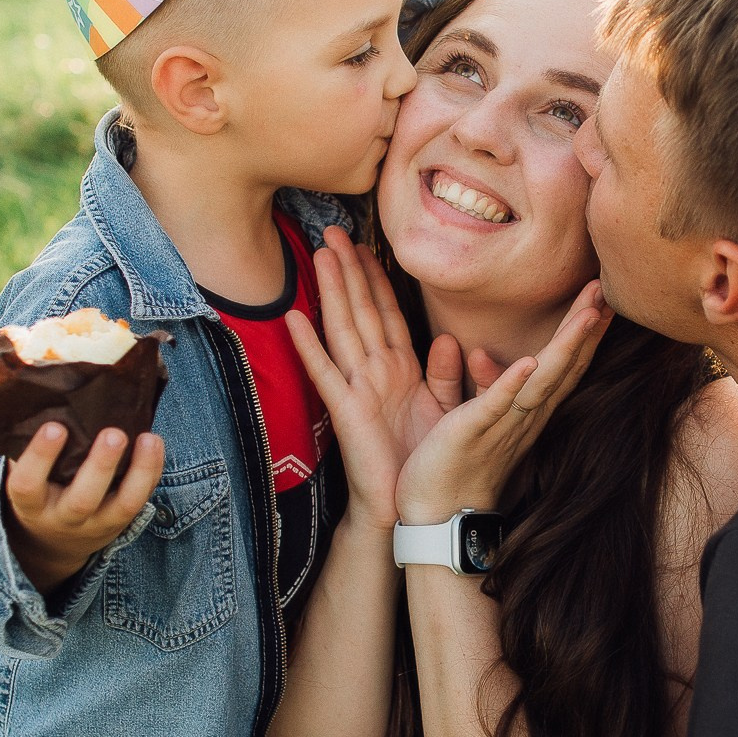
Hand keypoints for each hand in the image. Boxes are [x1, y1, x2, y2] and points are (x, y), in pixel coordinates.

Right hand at [2, 423, 166, 591]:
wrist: (53, 540)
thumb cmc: (39, 490)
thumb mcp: (26, 475)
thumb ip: (28, 447)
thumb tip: (45, 395)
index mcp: (30, 504)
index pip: (28, 485)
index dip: (40, 457)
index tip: (54, 427)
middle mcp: (62, 518)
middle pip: (82, 500)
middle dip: (100, 466)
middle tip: (113, 434)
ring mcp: (95, 524)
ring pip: (122, 505)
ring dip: (140, 471)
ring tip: (148, 438)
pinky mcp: (121, 522)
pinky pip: (140, 499)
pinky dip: (152, 472)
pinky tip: (155, 443)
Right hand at [285, 227, 460, 531]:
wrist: (402, 507)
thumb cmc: (419, 461)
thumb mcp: (441, 410)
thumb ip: (443, 374)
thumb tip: (444, 339)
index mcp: (398, 370)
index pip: (385, 313)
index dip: (376, 277)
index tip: (366, 243)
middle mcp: (375, 373)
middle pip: (360, 310)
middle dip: (349, 269)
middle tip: (334, 229)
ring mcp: (357, 389)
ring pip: (342, 329)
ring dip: (330, 292)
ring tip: (319, 255)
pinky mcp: (346, 411)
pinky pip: (326, 373)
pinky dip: (309, 346)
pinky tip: (293, 318)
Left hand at [394, 284, 606, 525]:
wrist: (433, 516)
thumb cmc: (449, 465)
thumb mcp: (465, 414)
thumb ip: (475, 384)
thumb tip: (479, 353)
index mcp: (524, 411)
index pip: (560, 365)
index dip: (581, 332)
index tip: (600, 296)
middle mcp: (523, 417)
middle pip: (564, 367)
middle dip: (586, 328)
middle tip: (608, 288)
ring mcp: (503, 426)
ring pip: (543, 381)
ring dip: (566, 347)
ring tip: (589, 314)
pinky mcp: (473, 434)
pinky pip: (498, 407)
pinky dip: (513, 385)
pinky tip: (530, 362)